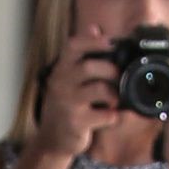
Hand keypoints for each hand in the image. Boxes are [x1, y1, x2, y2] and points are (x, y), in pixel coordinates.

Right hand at [27, 30, 120, 160]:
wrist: (51, 140)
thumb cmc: (65, 104)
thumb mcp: (68, 78)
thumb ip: (82, 55)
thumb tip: (94, 28)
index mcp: (61, 69)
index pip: (73, 46)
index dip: (92, 41)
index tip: (110, 41)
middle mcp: (61, 84)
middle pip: (90, 67)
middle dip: (110, 70)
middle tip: (117, 77)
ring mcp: (68, 104)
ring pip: (99, 89)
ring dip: (114, 94)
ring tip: (115, 99)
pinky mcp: (76, 123)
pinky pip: (105, 115)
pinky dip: (114, 116)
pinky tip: (111, 116)